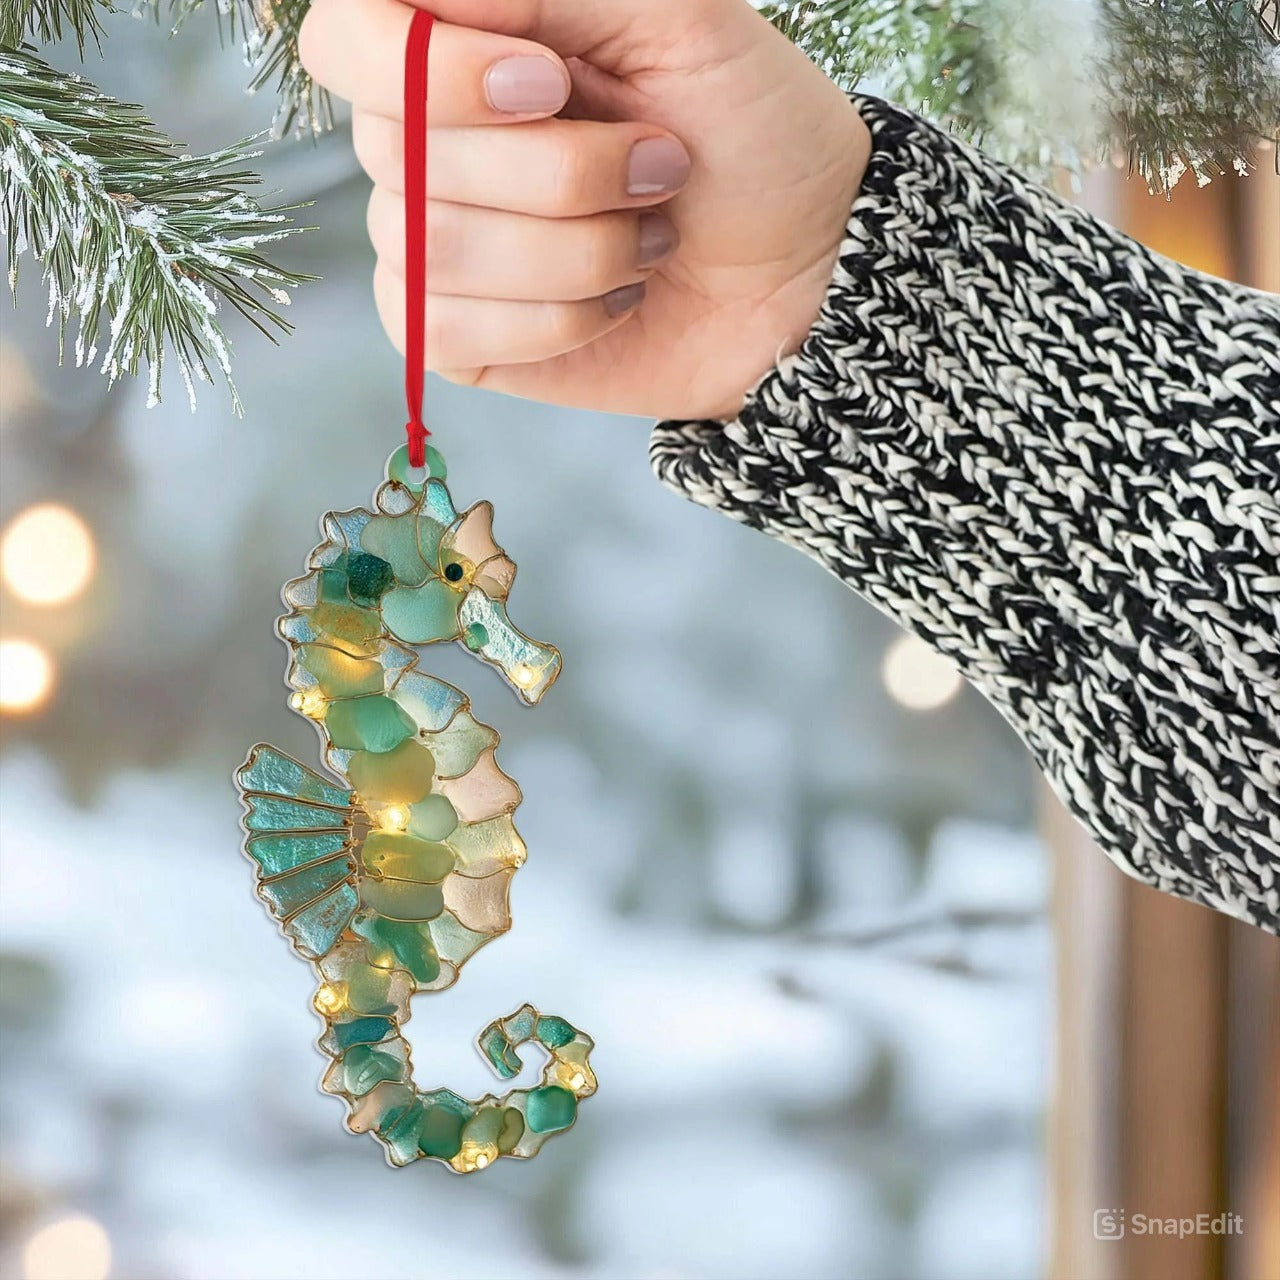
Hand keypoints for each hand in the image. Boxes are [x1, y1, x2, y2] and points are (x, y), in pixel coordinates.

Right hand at [300, 0, 869, 421]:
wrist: (803, 269)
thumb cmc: (751, 132)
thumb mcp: (680, 15)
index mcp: (468, 48)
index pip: (347, 40)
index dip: (427, 67)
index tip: (549, 84)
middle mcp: (433, 143)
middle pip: (396, 152)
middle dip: (559, 170)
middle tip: (660, 165)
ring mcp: (436, 245)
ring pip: (433, 248)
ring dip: (577, 248)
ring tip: (651, 236)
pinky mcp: (459, 336)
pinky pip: (446, 329)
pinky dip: (557, 319)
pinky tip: (617, 302)